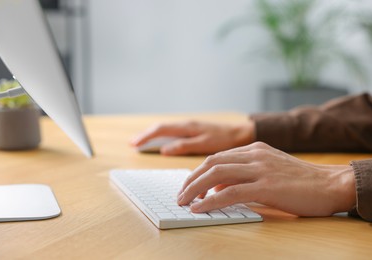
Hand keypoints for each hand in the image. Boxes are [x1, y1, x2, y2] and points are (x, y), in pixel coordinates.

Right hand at [131, 121, 254, 155]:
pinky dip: (162, 137)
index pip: (160, 130)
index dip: (146, 137)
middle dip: (145, 135)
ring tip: (140, 142)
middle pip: (160, 128)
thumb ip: (184, 146)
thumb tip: (163, 149)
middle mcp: (186, 125)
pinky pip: (172, 132)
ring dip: (152, 135)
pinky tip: (160, 142)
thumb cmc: (224, 139)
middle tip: (132, 143)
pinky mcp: (193, 131)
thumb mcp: (204, 144)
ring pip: (165, 129)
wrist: (239, 133)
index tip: (134, 144)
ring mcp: (189, 127)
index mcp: (187, 127)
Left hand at [177, 142, 355, 216]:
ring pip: (216, 175)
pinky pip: (230, 193)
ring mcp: (260, 169)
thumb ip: (245, 174)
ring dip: (195, 189)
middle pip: (212, 163)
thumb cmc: (301, 181)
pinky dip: (211, 201)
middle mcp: (254, 155)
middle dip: (191, 179)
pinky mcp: (266, 186)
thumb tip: (218, 188)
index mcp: (255, 149)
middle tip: (181, 194)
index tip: (189, 185)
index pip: (217, 157)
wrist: (330, 184)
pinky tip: (201, 208)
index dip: (199, 171)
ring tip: (184, 201)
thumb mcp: (269, 169)